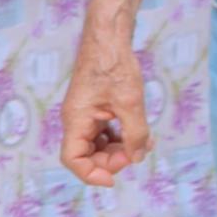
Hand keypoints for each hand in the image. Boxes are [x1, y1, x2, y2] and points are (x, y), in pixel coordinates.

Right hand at [60, 36, 151, 187]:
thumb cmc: (114, 66)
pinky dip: (120, 137)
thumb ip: (134, 135)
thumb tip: (137, 158)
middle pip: (87, 155)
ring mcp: (85, 114)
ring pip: (98, 145)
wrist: (108, 38)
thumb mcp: (130, 103)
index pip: (73, 159)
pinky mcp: (95, 108)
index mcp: (76, 120)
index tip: (115, 179)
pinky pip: (104, 132)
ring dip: (119, 149)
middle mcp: (76, 120)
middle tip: (136, 153)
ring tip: (144, 142)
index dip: (91, 174)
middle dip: (112, 160)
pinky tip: (139, 133)